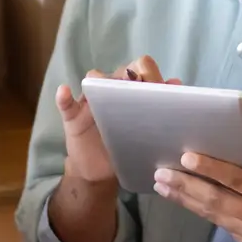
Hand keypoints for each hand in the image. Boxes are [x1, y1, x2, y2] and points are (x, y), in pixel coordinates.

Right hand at [58, 55, 181, 183]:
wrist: (100, 172)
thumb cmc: (127, 147)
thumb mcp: (147, 133)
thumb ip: (160, 111)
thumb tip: (177, 83)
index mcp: (130, 92)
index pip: (140, 70)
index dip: (151, 73)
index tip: (162, 86)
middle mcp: (110, 91)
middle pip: (119, 71)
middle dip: (132, 73)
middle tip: (141, 85)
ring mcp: (89, 102)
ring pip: (93, 80)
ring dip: (100, 80)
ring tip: (107, 87)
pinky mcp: (72, 116)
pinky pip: (65, 103)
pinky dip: (64, 97)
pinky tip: (64, 91)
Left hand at [152, 144, 241, 241]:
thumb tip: (227, 138)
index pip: (237, 180)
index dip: (211, 169)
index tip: (186, 158)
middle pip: (216, 201)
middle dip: (186, 186)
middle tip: (161, 173)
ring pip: (212, 215)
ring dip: (184, 199)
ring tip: (163, 185)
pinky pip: (219, 223)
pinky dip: (199, 209)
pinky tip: (182, 197)